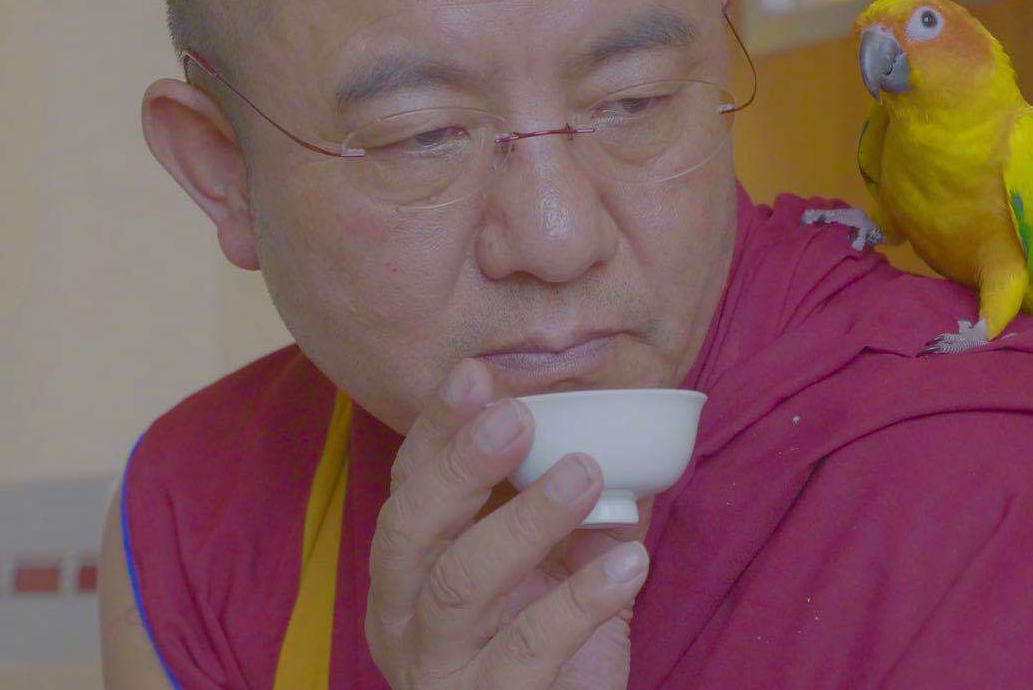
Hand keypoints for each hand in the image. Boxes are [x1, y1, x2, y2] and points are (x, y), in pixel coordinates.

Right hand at [366, 358, 652, 688]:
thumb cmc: (542, 656)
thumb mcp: (547, 573)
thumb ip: (568, 513)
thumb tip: (617, 433)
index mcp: (406, 574)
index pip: (406, 487)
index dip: (437, 429)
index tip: (477, 373)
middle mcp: (401, 618)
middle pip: (408, 530)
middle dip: (460, 466)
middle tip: (518, 417)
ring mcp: (438, 669)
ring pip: (459, 586)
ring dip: (524, 521)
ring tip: (586, 475)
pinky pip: (528, 652)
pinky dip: (580, 601)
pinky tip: (630, 562)